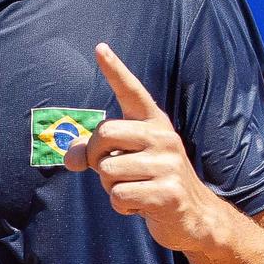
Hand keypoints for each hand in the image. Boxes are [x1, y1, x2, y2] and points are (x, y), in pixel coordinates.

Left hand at [64, 43, 228, 254]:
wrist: (194, 216)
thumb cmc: (151, 181)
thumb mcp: (124, 161)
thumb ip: (95, 153)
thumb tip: (70, 158)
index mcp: (153, 123)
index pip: (131, 92)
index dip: (115, 70)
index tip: (99, 48)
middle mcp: (163, 137)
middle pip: (104, 133)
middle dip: (95, 156)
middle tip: (108, 169)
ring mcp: (168, 164)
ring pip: (107, 170)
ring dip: (110, 187)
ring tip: (134, 189)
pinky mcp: (168, 193)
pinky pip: (119, 196)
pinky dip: (122, 206)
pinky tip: (141, 205)